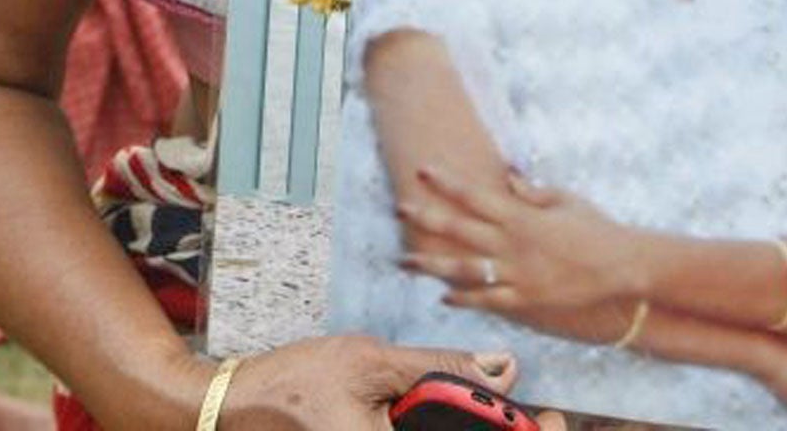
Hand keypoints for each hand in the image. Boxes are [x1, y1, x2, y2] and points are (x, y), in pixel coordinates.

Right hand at [209, 339, 564, 429]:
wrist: (232, 411)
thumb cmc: (291, 386)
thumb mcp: (368, 362)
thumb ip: (437, 367)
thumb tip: (500, 365)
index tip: (554, 418)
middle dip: (503, 430)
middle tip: (535, 415)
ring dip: (474, 428)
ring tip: (494, 409)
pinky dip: (440, 429)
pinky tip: (444, 414)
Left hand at [400, 166, 637, 315]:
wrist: (624, 266)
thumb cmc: (596, 227)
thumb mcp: (564, 200)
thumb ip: (532, 192)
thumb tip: (509, 177)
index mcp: (520, 215)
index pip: (473, 195)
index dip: (445, 183)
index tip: (421, 171)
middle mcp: (513, 244)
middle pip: (459, 229)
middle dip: (426, 218)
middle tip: (398, 209)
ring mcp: (518, 274)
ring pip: (464, 270)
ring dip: (431, 266)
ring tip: (403, 262)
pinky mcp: (527, 299)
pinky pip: (488, 300)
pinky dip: (464, 299)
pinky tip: (443, 297)